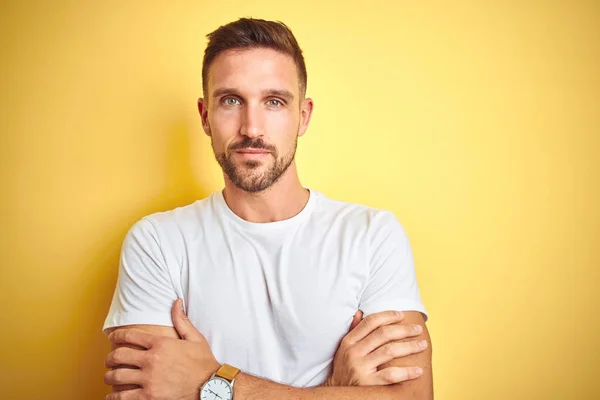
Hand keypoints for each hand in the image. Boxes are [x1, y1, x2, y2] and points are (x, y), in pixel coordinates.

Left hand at [104, 299, 219, 399]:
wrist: (210, 386)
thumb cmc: (203, 362)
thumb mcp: (194, 338)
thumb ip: (181, 320)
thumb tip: (176, 301)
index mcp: (161, 344)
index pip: (129, 336)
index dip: (116, 336)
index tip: (112, 338)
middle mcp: (152, 360)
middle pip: (119, 356)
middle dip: (110, 358)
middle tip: (109, 360)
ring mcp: (149, 379)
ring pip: (117, 376)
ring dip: (110, 376)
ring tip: (110, 377)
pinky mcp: (149, 397)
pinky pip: (123, 397)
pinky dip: (114, 397)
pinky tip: (112, 396)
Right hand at [325, 310, 426, 385]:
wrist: (337, 394)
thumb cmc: (344, 369)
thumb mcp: (344, 348)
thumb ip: (353, 331)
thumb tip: (361, 312)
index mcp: (349, 341)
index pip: (370, 322)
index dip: (387, 316)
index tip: (401, 315)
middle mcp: (354, 352)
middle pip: (383, 334)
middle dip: (404, 329)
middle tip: (418, 329)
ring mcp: (360, 368)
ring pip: (389, 351)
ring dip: (410, 346)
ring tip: (423, 345)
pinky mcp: (367, 383)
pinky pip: (390, 375)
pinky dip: (406, 372)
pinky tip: (418, 371)